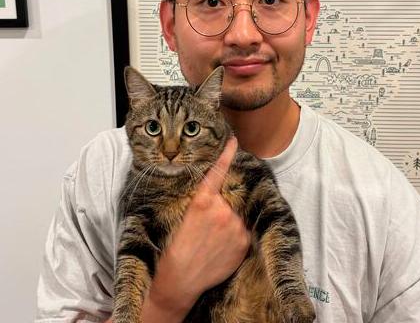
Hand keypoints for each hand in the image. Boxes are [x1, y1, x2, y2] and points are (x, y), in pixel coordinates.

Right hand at [142, 137, 250, 321]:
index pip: (217, 172)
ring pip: (238, 215)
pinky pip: (243, 231)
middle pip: (230, 197)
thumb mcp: (184, 217)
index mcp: (202, 201)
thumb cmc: (176, 249)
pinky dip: (235, 235)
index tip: (233, 140)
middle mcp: (222, 210)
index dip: (226, 154)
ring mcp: (235, 226)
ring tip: (212, 240)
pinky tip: (220, 248)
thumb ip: (206, 203)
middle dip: (225, 205)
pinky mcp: (243, 242)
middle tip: (211, 224)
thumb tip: (222, 197)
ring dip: (230, 222)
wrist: (180, 280)